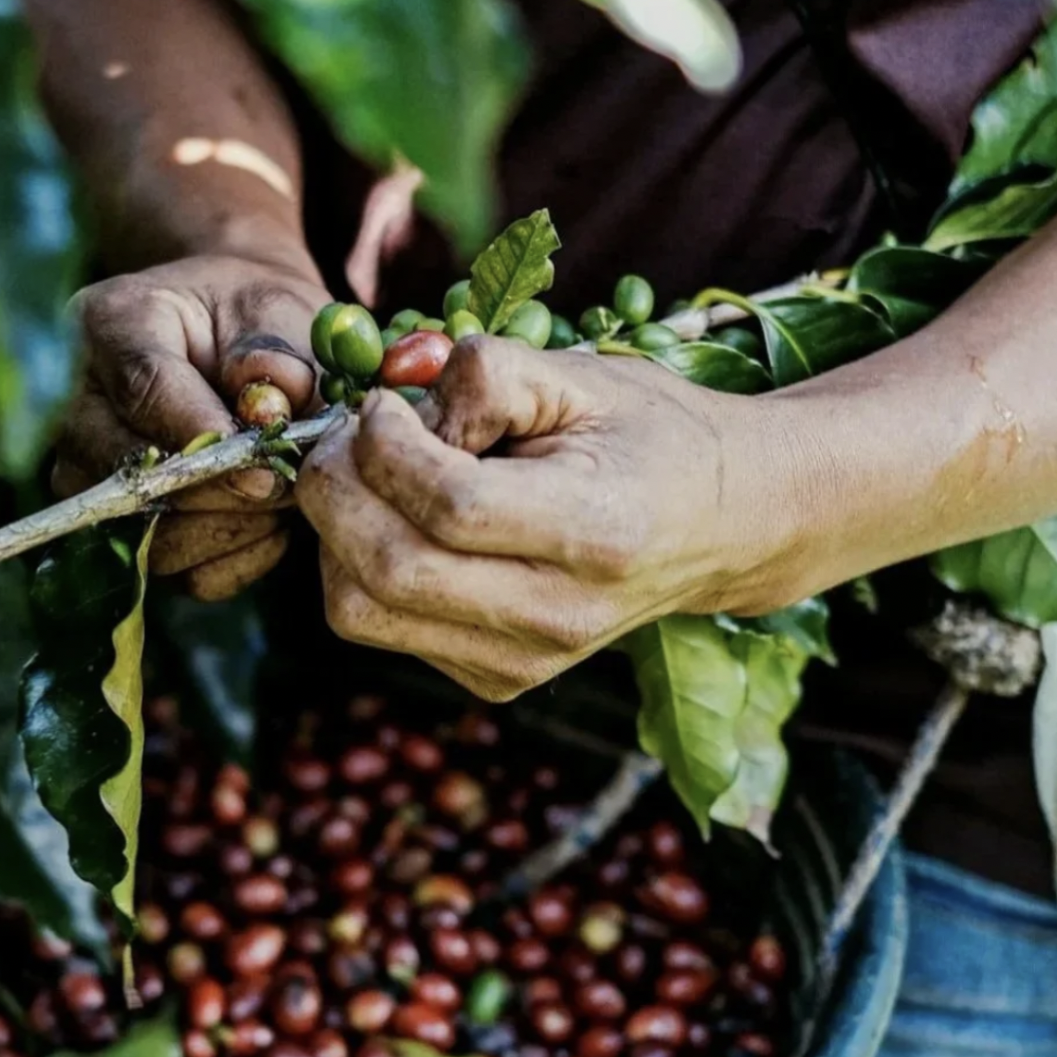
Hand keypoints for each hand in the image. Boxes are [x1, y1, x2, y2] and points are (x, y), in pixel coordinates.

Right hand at [53, 254, 330, 599]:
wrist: (233, 342)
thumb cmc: (252, 320)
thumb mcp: (276, 310)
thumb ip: (276, 352)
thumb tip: (269, 407)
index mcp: (110, 323)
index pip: (142, 387)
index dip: (201, 432)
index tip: (259, 465)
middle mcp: (76, 403)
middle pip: (130, 469)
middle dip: (220, 489)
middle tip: (286, 484)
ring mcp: (85, 472)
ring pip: (150, 532)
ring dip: (231, 527)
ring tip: (281, 495)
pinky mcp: (113, 528)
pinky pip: (174, 570)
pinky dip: (232, 556)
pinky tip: (266, 522)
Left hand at [295, 336, 805, 700]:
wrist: (720, 525)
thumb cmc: (646, 434)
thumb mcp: (580, 376)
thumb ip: (485, 376)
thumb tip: (393, 408)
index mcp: (595, 533)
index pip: (450, 507)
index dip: (387, 447)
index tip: (381, 404)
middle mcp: (556, 615)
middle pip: (387, 570)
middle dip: (335, 489)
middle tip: (346, 435)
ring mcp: (521, 662)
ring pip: (361, 611)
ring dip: (335, 532)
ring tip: (366, 475)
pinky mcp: (493, 680)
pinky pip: (378, 625)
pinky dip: (359, 566)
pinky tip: (397, 519)